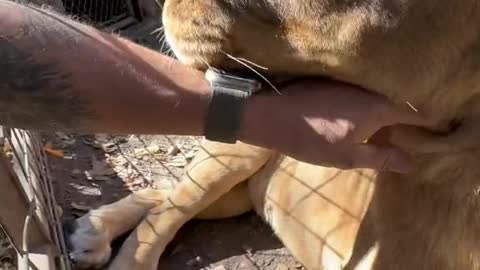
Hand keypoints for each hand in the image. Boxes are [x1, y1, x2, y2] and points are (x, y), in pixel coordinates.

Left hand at [239, 78, 435, 172]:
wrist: (271, 115)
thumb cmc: (309, 140)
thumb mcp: (346, 156)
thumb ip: (381, 157)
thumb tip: (412, 163)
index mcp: (378, 107)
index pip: (416, 113)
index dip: (428, 126)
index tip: (430, 139)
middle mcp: (369, 90)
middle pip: (399, 103)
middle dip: (405, 120)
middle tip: (403, 141)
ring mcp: (351, 83)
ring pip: (380, 96)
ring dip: (385, 112)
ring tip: (381, 134)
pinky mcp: (336, 81)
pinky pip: (363, 93)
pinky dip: (367, 106)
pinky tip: (358, 121)